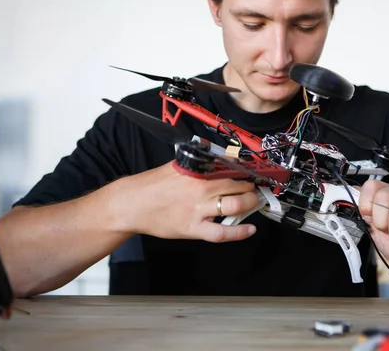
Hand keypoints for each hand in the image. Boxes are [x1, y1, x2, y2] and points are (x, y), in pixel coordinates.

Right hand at [110, 161, 258, 242]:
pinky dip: (239, 232)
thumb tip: (219, 156)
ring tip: (253, 203)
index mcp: (198, 172)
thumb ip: (199, 162)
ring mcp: (198, 210)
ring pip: (235, 206)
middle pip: (238, 186)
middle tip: (256, 189)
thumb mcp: (178, 166)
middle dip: (252, 188)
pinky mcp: (193, 228)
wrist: (132, 204)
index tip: (256, 174)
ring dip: (250, 204)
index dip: (248, 172)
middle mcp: (200, 189)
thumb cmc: (153, 186)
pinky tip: (249, 229)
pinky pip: (221, 232)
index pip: (232, 169)